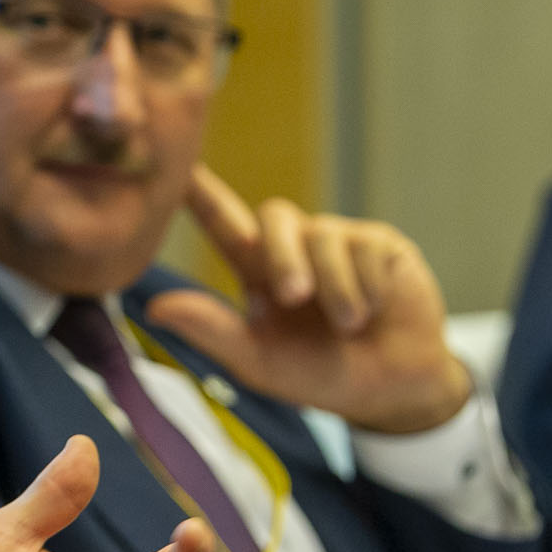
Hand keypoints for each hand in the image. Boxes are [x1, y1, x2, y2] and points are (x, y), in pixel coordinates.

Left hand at [139, 165, 468, 433]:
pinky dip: (368, 288)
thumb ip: (213, 332)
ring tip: (350, 326)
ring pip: (325, 235)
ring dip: (335, 288)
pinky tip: (377, 310)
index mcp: (259, 273)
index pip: (224, 222)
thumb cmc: (321, 376)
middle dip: (283, 255)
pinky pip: (366, 247)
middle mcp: (297, 247)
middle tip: (295, 296)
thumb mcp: (262, 363)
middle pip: (276, 216)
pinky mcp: (380, 243)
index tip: (178, 161)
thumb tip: (156, 308)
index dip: (201, 191)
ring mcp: (339, 241)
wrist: (394, 390)